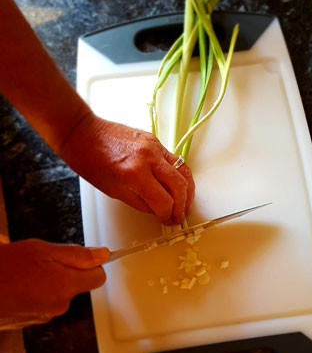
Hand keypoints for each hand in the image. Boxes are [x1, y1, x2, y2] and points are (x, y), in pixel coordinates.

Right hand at [0, 240, 108, 329]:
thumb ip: (75, 255)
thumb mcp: (41, 251)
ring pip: (58, 293)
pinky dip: (34, 293)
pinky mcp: (29, 322)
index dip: (91, 264)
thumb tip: (103, 255)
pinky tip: (17, 285)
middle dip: (65, 271)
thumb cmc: (4, 268)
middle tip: (41, 260)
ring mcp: (44, 316)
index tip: (78, 256)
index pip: (98, 277)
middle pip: (76, 285)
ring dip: (48, 282)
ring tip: (24, 272)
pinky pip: (42, 303)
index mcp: (66, 286)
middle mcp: (59, 305)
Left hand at [61, 113, 194, 224]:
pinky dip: (180, 175)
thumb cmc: (89, 161)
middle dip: (182, 206)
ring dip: (188, 190)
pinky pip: (175, 160)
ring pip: (183, 171)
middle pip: (179, 186)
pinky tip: (178, 185)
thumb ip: (139, 202)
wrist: (82, 132)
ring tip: (185, 203)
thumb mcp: (113, 190)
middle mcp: (149, 158)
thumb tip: (157, 210)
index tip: (166, 220)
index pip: (163, 201)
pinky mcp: (155, 140)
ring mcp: (155, 146)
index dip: (167, 215)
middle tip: (178, 217)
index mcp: (135, 173)